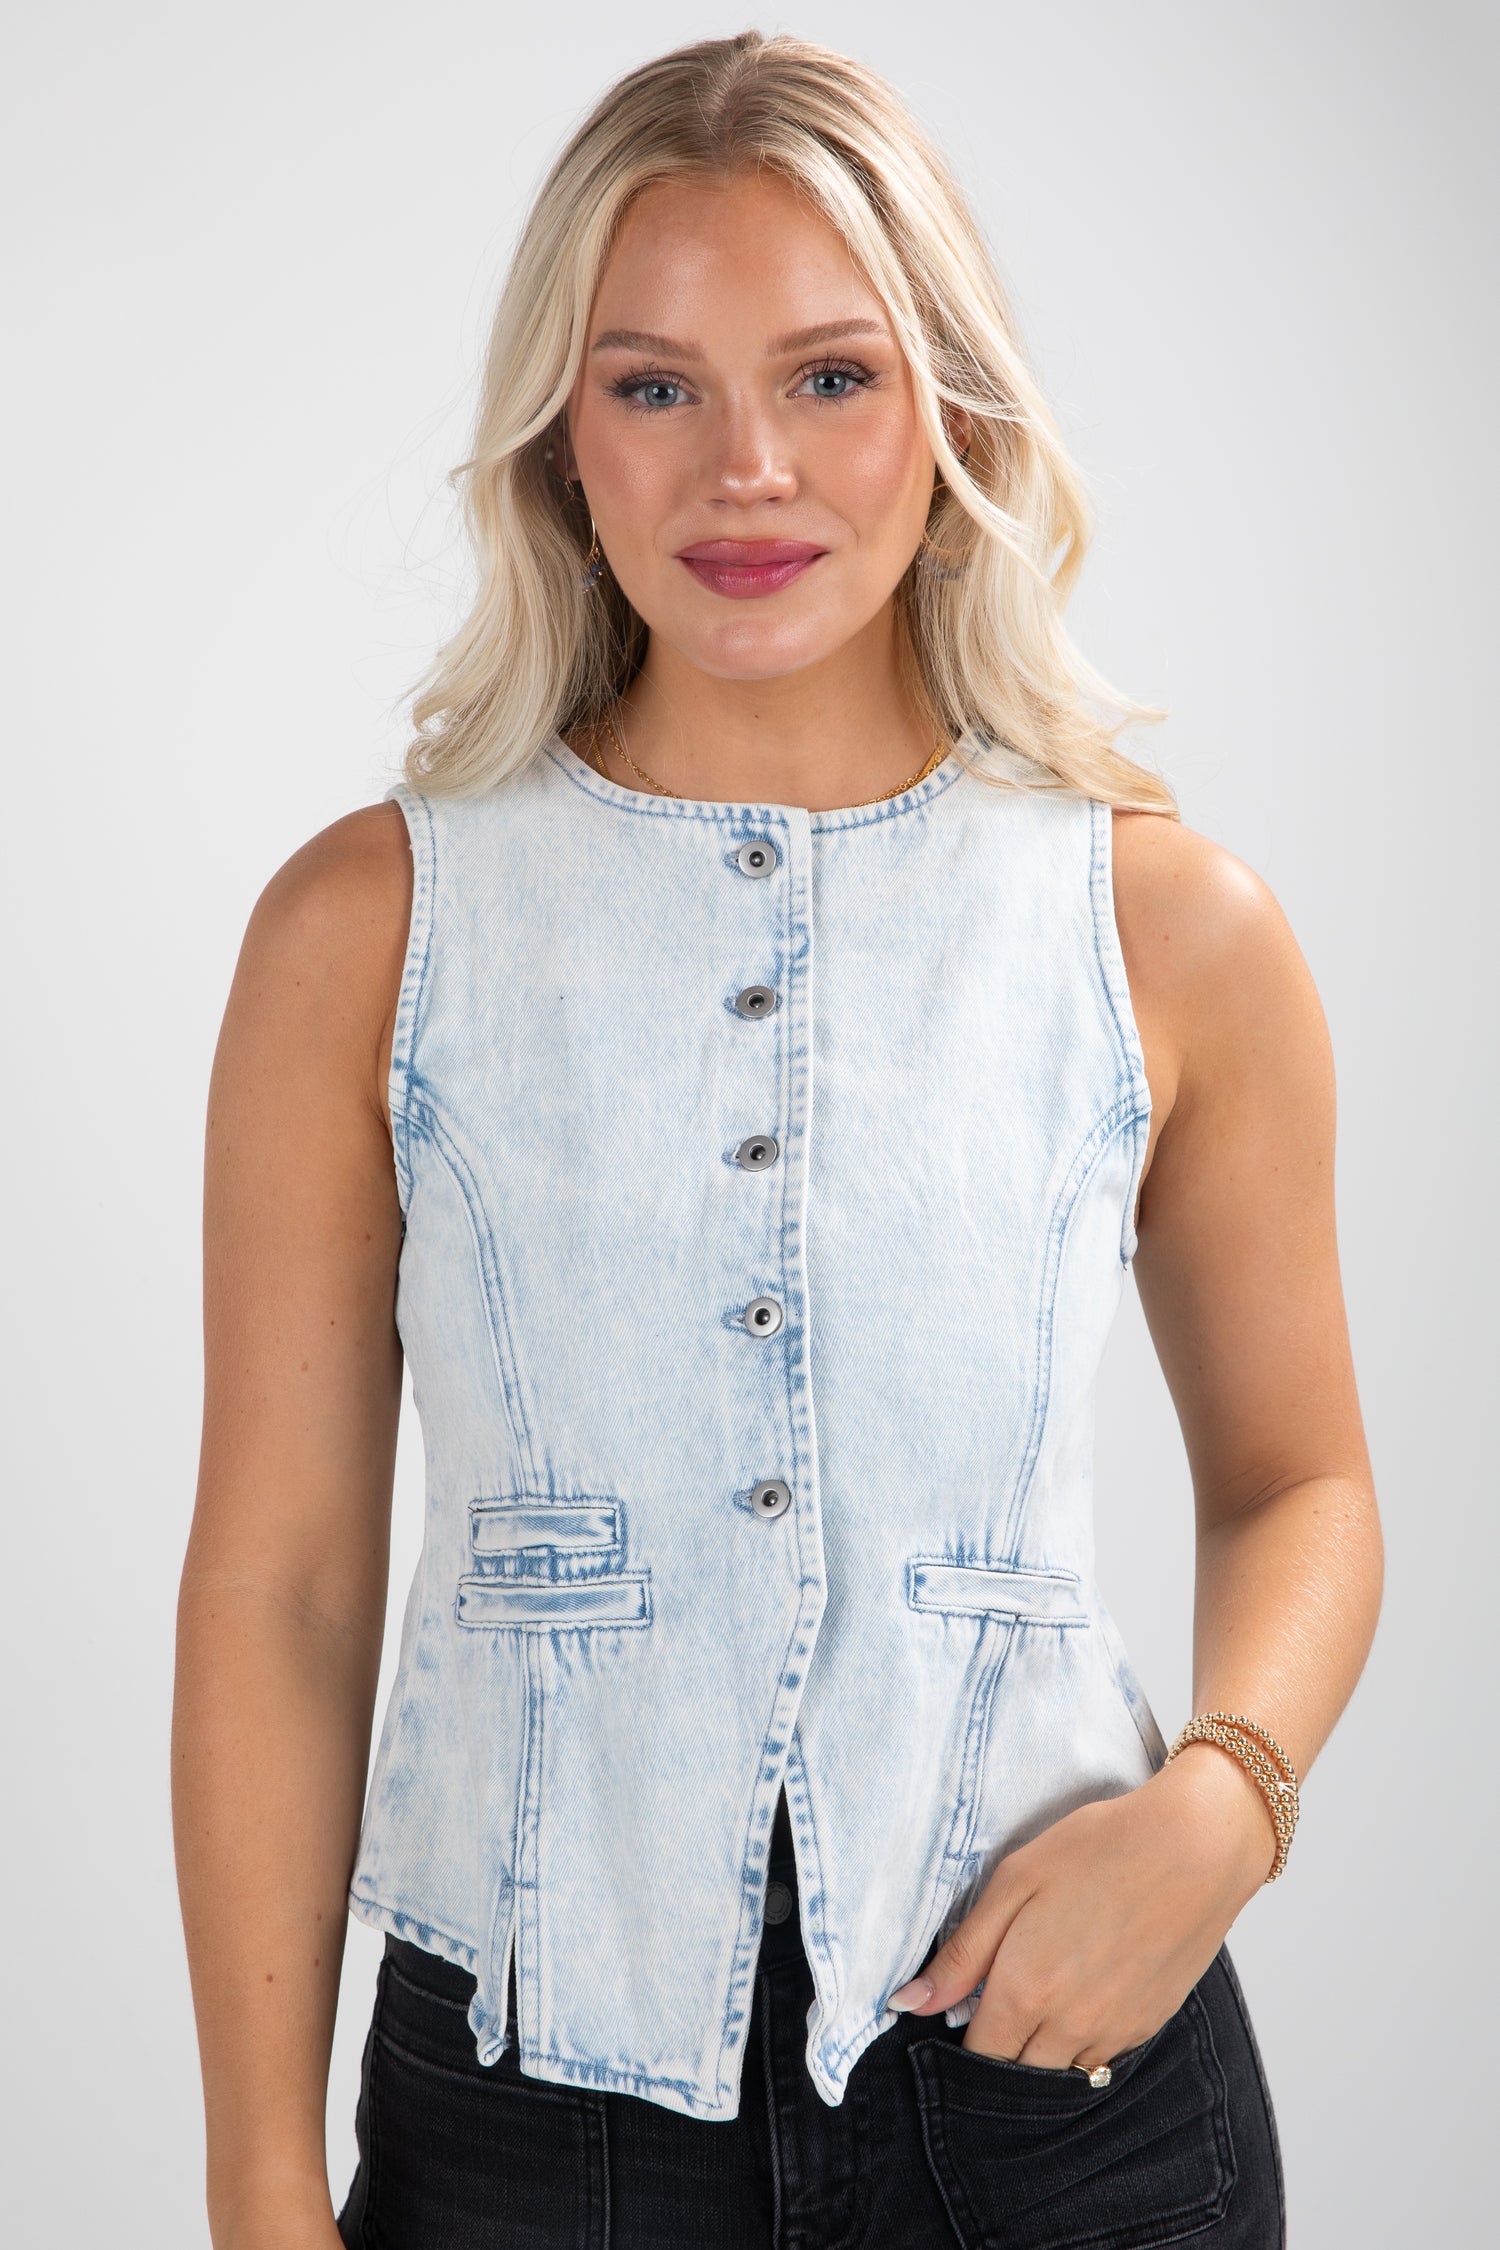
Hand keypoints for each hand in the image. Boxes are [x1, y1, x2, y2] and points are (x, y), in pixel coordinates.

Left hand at [887, 1743, 1274, 2072]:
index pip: (977, 2057)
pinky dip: (1079, 2044)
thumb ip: (963, 1953)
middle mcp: (1069, 2027)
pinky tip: (1081, 1992)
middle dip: (998, 2050)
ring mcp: (1113, 2033)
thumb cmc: (1101, 1849)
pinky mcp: (1147, 2027)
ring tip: (1041, 1993)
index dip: (961, 2041)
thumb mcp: (1016, 1881)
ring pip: (1058, 2075)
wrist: (1196, 1847)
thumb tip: (910, 2002)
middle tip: (998, 2001)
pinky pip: (1098, 2061)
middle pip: (1016, 2076)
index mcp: (1026, 1991)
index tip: (961, 2012)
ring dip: (1039, 2051)